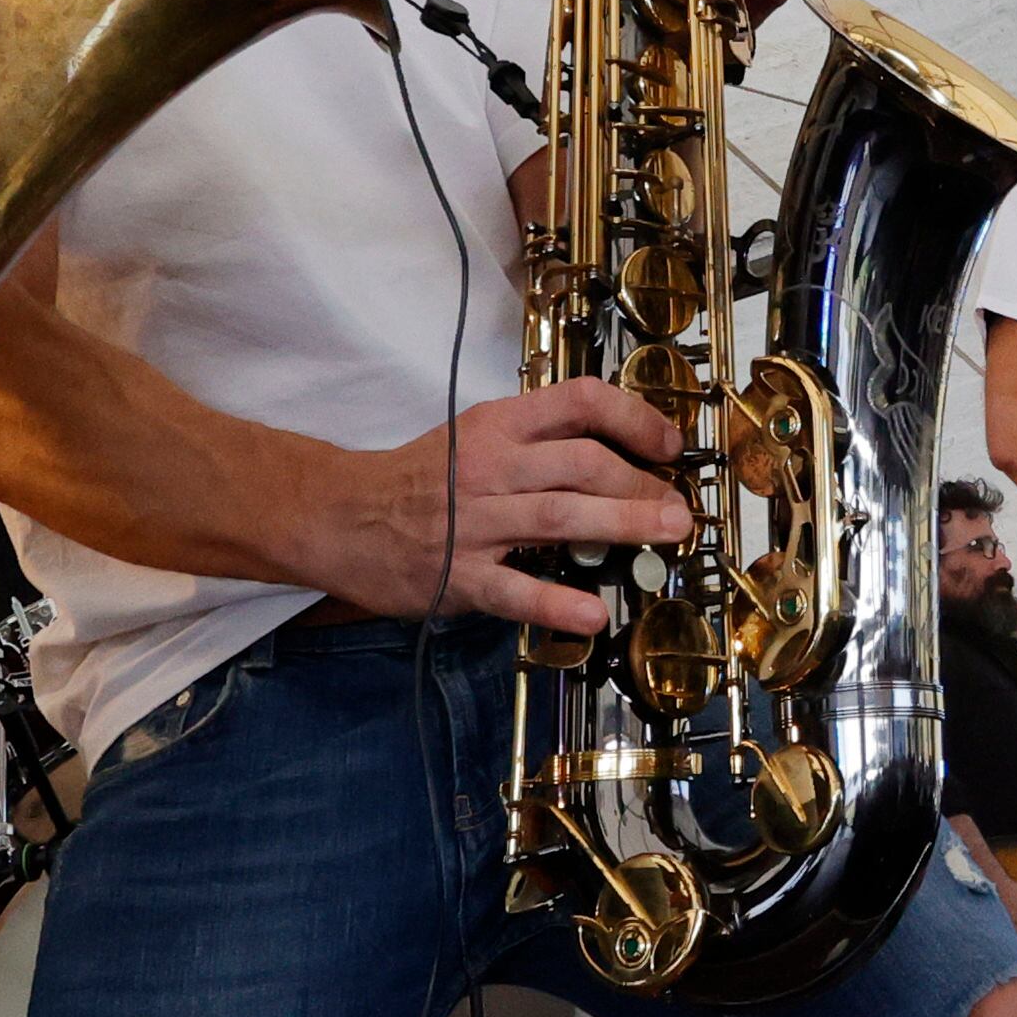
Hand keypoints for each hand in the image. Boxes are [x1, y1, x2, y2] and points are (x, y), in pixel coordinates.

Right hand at [289, 379, 691, 633]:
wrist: (339, 515)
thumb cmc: (417, 479)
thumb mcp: (476, 437)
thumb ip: (537, 442)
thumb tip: (614, 454)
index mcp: (499, 426)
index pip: (578, 402)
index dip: (633, 418)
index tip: (667, 443)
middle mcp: (492, 467)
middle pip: (583, 464)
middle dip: (641, 484)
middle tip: (677, 508)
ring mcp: (476, 523)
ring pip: (562, 516)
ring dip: (622, 525)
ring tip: (666, 534)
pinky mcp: (460, 576)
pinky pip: (516, 589)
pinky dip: (557, 602)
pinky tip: (593, 614)